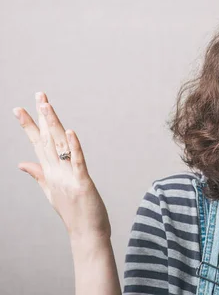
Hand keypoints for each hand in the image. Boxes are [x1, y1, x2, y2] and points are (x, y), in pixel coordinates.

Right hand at [13, 92, 110, 240]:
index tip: (20, 109)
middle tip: (38, 95)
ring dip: (54, 125)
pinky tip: (71, 132)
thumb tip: (22, 163)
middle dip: (41, 117)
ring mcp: (68, 177)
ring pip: (60, 146)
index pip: (38, 144)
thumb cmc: (73, 212)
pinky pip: (78, 161)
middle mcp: (56, 172)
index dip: (29, 126)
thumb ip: (38, 174)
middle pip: (47, 140)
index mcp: (50, 172)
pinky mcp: (83, 183)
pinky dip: (74, 147)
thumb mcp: (52, 191)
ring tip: (47, 105)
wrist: (86, 234)